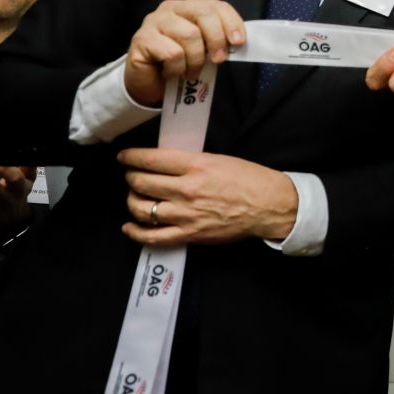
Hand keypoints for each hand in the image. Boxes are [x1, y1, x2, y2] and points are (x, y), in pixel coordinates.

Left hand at [118, 147, 297, 245]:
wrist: (269, 206)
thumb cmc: (249, 179)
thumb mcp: (219, 159)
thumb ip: (189, 162)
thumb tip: (163, 164)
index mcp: (196, 166)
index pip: (150, 159)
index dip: (131, 157)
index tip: (124, 157)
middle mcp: (187, 189)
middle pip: (141, 183)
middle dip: (131, 177)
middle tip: (132, 176)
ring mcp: (186, 214)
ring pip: (141, 208)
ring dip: (132, 201)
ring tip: (135, 197)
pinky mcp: (189, 234)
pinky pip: (153, 237)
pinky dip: (136, 232)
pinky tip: (130, 226)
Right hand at [125, 0, 245, 107]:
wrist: (150, 83)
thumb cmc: (180, 63)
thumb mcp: (204, 49)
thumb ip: (218, 40)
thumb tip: (237, 42)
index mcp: (190, 7)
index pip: (216, 6)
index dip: (231, 22)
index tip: (239, 42)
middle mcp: (171, 8)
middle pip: (203, 13)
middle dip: (216, 39)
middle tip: (219, 59)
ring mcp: (154, 22)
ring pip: (189, 35)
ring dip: (195, 60)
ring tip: (191, 71)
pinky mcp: (142, 39)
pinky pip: (172, 53)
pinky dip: (178, 68)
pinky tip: (171, 72)